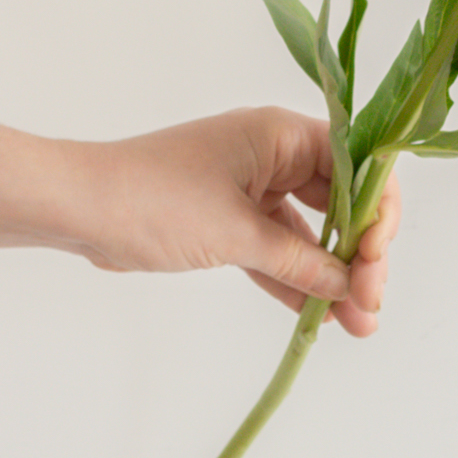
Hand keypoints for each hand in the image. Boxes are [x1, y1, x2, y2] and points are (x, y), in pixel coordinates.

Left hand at [74, 107, 399, 337]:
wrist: (79, 208)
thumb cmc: (153, 200)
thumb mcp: (236, 234)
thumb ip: (298, 261)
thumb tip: (348, 287)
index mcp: (280, 135)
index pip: (358, 164)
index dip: (378, 212)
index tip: (375, 260)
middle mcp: (273, 155)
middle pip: (341, 201)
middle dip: (361, 253)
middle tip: (371, 303)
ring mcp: (251, 188)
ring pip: (311, 232)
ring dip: (332, 275)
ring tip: (359, 323)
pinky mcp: (229, 220)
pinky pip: (278, 250)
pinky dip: (296, 280)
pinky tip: (319, 315)